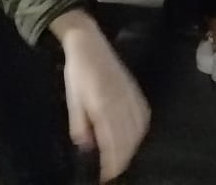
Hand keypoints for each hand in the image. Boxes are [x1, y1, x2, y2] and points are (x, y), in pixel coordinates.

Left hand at [51, 10, 149, 180]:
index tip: (105, 176)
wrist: (89, 44)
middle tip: (112, 172)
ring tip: (121, 159)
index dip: (109, 162)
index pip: (111, 142)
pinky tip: (134, 139)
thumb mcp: (72, 99)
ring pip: (137, 131)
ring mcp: (131, 96)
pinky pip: (144, 117)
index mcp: (103, 105)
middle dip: (121, 160)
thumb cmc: (77, 72)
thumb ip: (80, 124)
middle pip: (127, 140)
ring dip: (131, 149)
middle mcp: (120, 103)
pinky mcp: (136, 91)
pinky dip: (140, 133)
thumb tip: (87, 147)